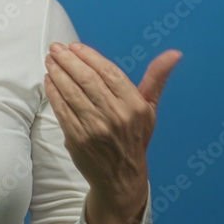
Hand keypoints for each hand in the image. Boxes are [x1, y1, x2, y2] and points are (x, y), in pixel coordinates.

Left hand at [43, 41, 180, 223]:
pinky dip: (53, 93)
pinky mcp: (78, 138)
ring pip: (72, 93)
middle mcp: (117, 115)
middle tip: (55, 48)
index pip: (109, 72)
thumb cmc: (135, 137)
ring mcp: (96, 128)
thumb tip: (174, 54)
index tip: (74, 46)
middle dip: (68, 60)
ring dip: (57, 73)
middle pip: (88, 80)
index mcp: (135, 105)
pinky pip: (62, 110)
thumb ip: (156, 78)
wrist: (122, 177)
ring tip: (50, 61)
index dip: (89, 56)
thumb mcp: (150, 108)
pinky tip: (49, 80)